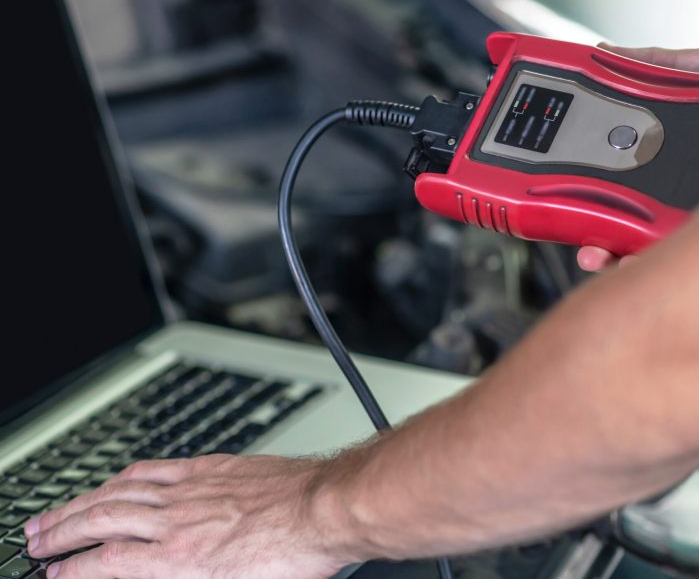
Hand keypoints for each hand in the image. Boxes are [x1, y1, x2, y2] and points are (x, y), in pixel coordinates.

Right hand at [24, 455, 346, 578]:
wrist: (325, 511)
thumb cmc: (293, 559)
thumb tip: (154, 573)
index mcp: (179, 562)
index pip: (105, 567)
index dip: (72, 572)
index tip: (53, 576)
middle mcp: (177, 523)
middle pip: (101, 523)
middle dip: (61, 535)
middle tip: (35, 542)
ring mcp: (192, 491)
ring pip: (121, 493)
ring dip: (81, 504)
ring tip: (56, 514)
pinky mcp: (211, 468)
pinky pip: (156, 469)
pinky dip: (126, 476)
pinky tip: (114, 480)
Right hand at [577, 39, 698, 271]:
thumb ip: (677, 67)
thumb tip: (615, 54)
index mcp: (687, 153)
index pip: (624, 173)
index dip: (588, 185)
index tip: (557, 186)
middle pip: (634, 221)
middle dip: (597, 237)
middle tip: (581, 241)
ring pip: (660, 253)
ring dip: (623, 261)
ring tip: (605, 260)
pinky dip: (669, 273)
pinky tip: (651, 272)